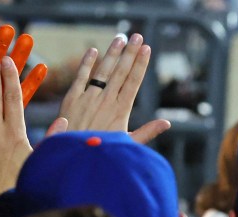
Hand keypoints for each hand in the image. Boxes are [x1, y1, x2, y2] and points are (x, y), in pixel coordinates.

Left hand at [54, 34, 169, 143]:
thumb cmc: (101, 154)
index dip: (140, 63)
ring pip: (102, 71)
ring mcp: (87, 99)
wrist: (72, 160)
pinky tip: (93, 51)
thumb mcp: (126, 146)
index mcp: (120, 110)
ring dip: (112, 54)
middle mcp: (105, 101)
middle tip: (137, 35)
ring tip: (120, 38)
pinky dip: (86, 64)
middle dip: (130, 52)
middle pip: (120, 72)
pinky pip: (80, 78)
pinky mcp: (71, 100)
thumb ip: (146, 133)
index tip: (147, 48)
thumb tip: (167, 123)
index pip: (133, 81)